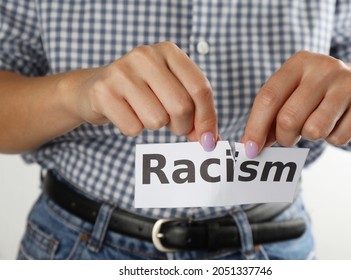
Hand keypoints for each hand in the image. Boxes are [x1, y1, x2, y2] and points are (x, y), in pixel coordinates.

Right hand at [65, 42, 217, 149]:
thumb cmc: (142, 92)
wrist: (94, 88)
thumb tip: (211, 140)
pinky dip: (133, 129)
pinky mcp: (102, 92)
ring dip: (155, 126)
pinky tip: (126, 114)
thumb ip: (194, 109)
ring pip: (157, 120)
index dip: (208, 118)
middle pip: (181, 106)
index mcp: (168, 51)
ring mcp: (121, 72)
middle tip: (175, 126)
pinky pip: (133, 128)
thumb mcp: (171, 89)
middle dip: (182, 126)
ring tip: (144, 113)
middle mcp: (145, 56)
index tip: (208, 139)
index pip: (200, 88)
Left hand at [242, 50, 350, 157]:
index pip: (269, 97)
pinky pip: (338, 138)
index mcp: (298, 62)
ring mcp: (348, 83)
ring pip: (314, 130)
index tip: (249, 149)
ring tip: (315, 124)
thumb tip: (250, 146)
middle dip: (284, 137)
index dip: (255, 127)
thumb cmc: (316, 94)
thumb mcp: (291, 94)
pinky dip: (333, 139)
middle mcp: (324, 68)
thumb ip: (269, 116)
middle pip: (288, 118)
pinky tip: (337, 123)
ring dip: (310, 137)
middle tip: (289, 137)